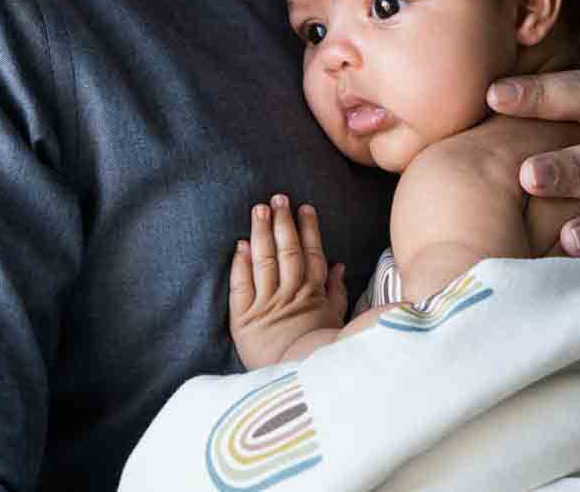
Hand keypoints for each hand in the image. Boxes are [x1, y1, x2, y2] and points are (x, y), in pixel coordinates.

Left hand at [228, 194, 346, 368]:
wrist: (300, 382)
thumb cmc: (320, 354)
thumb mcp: (335, 322)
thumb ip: (336, 292)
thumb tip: (339, 266)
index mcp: (313, 295)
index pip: (312, 254)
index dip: (308, 230)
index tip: (305, 208)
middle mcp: (291, 295)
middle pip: (287, 251)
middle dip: (283, 222)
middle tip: (278, 198)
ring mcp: (267, 306)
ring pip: (265, 261)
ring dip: (262, 233)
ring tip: (259, 209)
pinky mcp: (245, 319)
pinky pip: (242, 287)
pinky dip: (241, 265)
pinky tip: (241, 246)